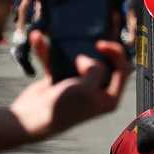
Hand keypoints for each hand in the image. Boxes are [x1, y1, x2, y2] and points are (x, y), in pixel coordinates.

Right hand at [5, 31, 131, 145]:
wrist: (30, 119)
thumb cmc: (62, 108)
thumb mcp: (86, 89)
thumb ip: (96, 70)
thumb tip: (86, 58)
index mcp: (109, 97)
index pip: (123, 70)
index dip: (116, 54)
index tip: (100, 44)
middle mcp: (96, 91)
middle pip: (103, 62)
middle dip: (97, 47)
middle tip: (92, 36)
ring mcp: (78, 85)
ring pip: (80, 59)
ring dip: (70, 46)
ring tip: (65, 34)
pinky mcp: (60, 80)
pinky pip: (57, 61)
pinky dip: (48, 51)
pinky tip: (38, 39)